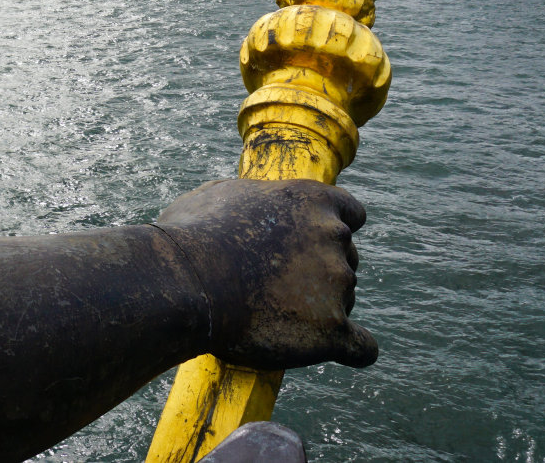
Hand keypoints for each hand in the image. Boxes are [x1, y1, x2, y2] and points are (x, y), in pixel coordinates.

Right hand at [155, 178, 376, 369]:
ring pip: (346, 300)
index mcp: (311, 199)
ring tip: (270, 316)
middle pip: (347, 260)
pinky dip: (350, 349)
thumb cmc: (191, 236)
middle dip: (319, 272)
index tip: (310, 246)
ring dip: (319, 308)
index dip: (332, 232)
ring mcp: (337, 283)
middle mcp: (333, 236)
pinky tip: (331, 348)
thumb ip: (253, 199)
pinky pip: (361, 347)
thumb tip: (248, 207)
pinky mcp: (332, 329)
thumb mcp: (220, 195)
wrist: (182, 282)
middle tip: (275, 287)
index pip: (351, 214)